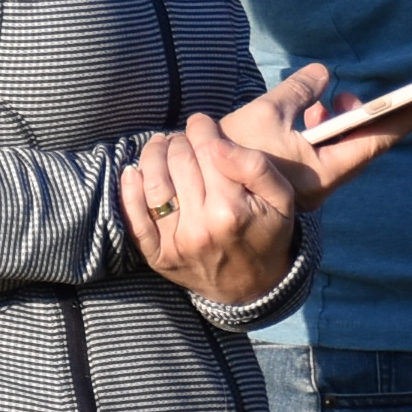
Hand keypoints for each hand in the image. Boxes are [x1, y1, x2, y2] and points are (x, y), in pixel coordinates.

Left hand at [121, 90, 334, 311]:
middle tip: (186, 139)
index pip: (208, 149)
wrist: (252, 288)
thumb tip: (217, 145)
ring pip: (153, 183)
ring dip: (153, 155)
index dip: (202, 127)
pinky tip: (133, 172)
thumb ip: (256, 167)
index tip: (203, 123)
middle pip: (179, 161)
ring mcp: (176, 243)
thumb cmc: (268, 234)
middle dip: (180, 140)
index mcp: (232, 209)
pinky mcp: (158, 256)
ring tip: (162, 147)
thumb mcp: (282, 199)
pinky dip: (129, 190)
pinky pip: (135, 218)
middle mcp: (201, 226)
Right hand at [214, 60, 411, 194]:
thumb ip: (299, 91)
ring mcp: (311, 184)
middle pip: (361, 145)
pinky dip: (321, 132)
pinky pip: (323, 152)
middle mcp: (324, 184)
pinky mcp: (297, 181)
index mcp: (323, 172)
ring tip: (327, 103)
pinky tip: (308, 116)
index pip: (376, 141)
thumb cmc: (232, 155)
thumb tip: (324, 72)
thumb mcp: (265, 113)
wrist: (199, 193)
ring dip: (339, 123)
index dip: (405, 119)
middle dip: (365, 116)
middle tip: (353, 97)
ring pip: (340, 148)